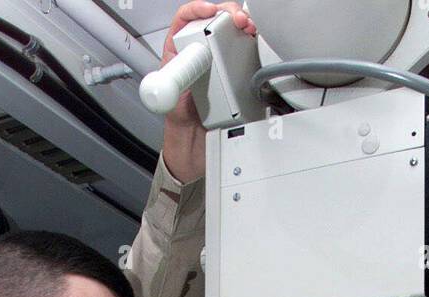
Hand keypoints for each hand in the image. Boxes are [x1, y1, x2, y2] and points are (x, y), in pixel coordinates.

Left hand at [161, 3, 257, 181]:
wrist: (195, 151)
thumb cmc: (180, 128)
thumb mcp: (172, 103)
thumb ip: (177, 83)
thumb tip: (187, 67)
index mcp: (178, 55)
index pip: (185, 20)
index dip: (197, 10)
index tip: (210, 13)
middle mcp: (199, 56)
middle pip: (213, 20)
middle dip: (227, 13)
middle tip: (237, 20)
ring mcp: (218, 64)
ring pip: (231, 33)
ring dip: (243, 25)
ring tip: (249, 28)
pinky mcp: (235, 76)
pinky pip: (245, 54)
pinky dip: (253, 45)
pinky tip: (256, 43)